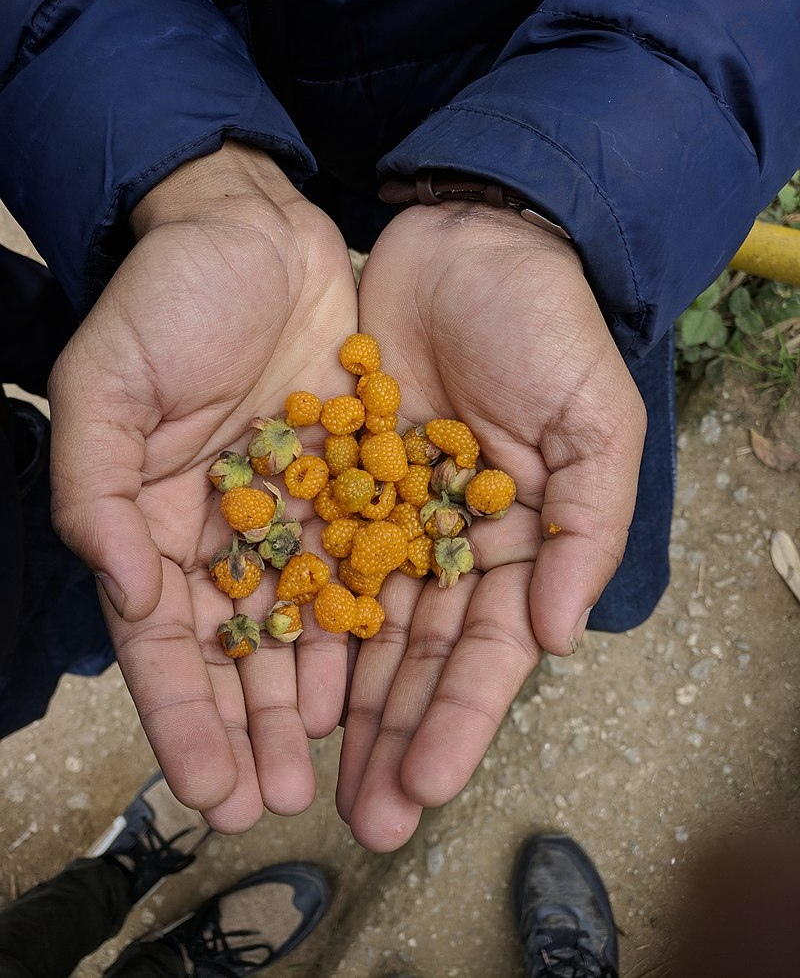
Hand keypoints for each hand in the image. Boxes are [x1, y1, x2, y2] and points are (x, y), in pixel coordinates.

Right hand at [48, 142, 357, 830]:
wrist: (255, 230)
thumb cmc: (166, 299)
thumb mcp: (104, 382)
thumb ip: (94, 491)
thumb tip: (119, 590)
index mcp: (156, 521)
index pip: (165, 642)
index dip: (184, 717)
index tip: (208, 788)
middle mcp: (228, 533)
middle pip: (241, 653)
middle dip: (257, 731)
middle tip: (277, 803)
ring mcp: (295, 512)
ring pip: (309, 624)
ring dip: (321, 701)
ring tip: (341, 771)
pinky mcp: (354, 482)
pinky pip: (368, 564)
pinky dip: (375, 623)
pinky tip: (386, 681)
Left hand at [338, 201, 645, 849]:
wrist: (468, 242)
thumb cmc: (547, 329)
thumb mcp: (594, 424)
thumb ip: (585, 531)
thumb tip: (554, 637)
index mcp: (516, 546)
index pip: (487, 654)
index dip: (458, 721)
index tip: (426, 787)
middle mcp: (446, 546)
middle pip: (415, 661)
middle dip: (392, 738)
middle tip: (361, 817)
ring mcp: (385, 516)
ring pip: (355, 626)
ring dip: (334, 702)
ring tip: (303, 772)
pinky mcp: (330, 477)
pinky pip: (305, 555)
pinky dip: (287, 613)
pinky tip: (266, 673)